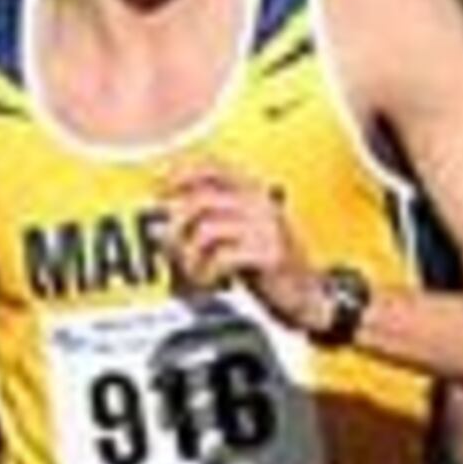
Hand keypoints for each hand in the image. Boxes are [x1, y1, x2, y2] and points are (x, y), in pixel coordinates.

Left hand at [159, 161, 305, 301]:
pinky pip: (223, 256)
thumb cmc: (264, 267)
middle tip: (171, 251)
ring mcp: (267, 227)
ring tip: (194, 273)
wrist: (305, 296)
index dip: (182, 173)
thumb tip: (160, 229)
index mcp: (253, 193)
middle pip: (199, 201)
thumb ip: (201, 229)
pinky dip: (207, 272)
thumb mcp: (233, 240)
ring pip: (206, 229)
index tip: (158, 187)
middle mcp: (260, 203)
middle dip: (175, 229)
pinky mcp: (270, 253)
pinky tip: (210, 281)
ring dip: (190, 257)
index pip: (213, 167)